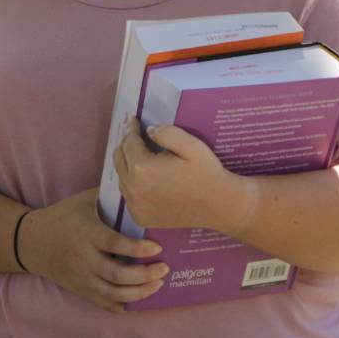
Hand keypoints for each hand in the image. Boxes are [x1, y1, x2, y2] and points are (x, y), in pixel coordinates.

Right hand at [18, 187, 169, 312]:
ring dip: (140, 292)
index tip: (157, 247)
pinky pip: (104, 303)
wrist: (31, 242)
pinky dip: (124, 305)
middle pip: (118, 275)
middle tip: (164, 268)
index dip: (138, 249)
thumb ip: (111, 197)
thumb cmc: (62, 216)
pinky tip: (140, 298)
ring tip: (158, 284)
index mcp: (87, 233)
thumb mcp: (83, 201)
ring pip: (113, 293)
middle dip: (145, 275)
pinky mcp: (80, 289)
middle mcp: (84, 258)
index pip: (115, 244)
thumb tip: (140, 188)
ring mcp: (82, 277)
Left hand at [113, 119, 255, 234]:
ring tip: (142, 156)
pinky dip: (133, 185)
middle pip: (119, 159)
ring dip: (128, 165)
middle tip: (136, 136)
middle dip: (127, 145)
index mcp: (142, 168)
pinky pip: (129, 196)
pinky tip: (148, 179)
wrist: (219, 206)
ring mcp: (135, 206)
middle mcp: (133, 188)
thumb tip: (148, 130)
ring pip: (121, 177)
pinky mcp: (140, 217)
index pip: (128, 142)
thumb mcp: (191, 145)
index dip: (131, 128)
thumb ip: (167, 133)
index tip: (134, 120)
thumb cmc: (207, 173)